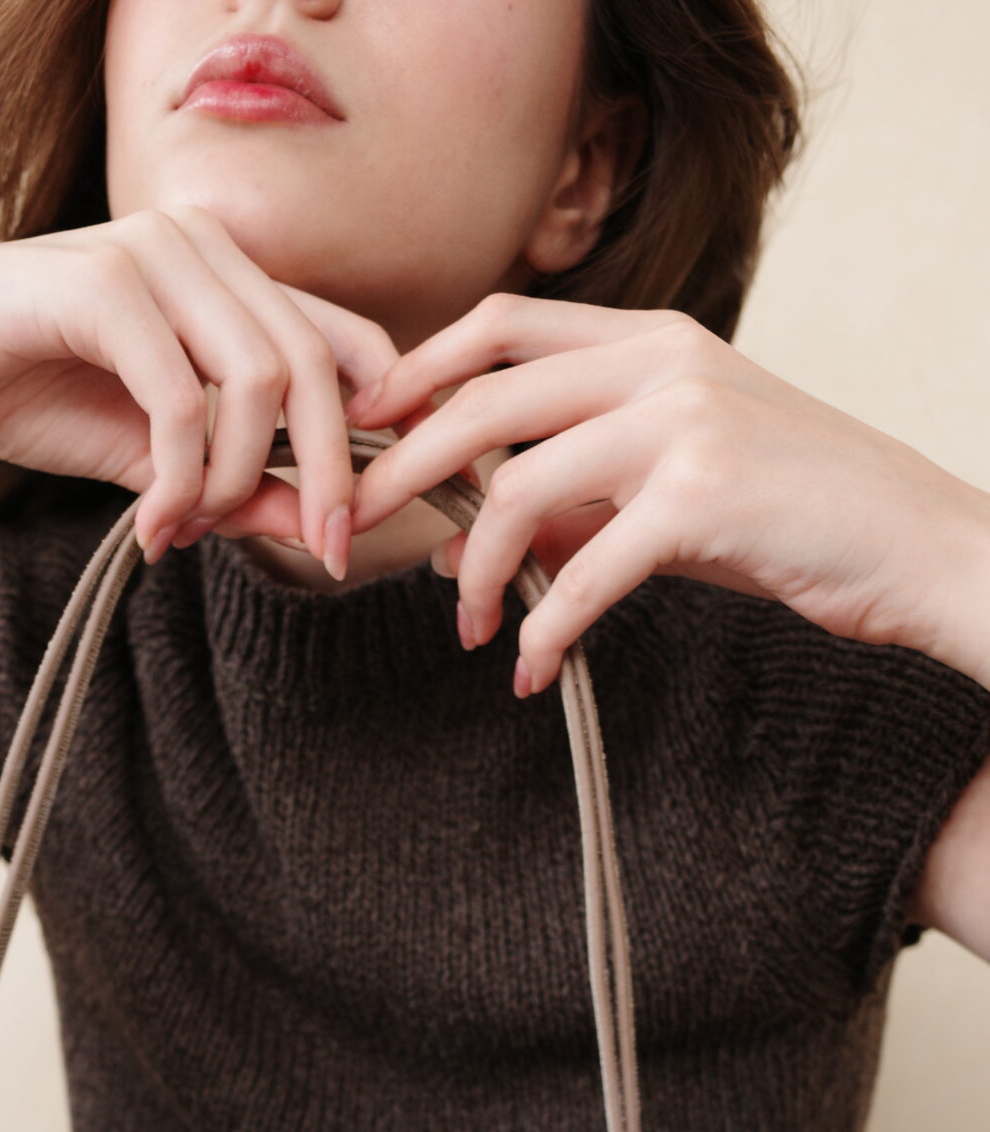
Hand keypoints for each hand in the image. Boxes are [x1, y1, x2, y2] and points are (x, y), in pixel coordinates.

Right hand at [0, 208, 398, 575]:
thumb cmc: (33, 395)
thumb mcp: (157, 460)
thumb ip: (240, 483)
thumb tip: (319, 528)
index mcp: (231, 277)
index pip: (348, 341)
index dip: (385, 423)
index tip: (370, 512)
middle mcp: (205, 249)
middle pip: (316, 366)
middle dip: (330, 473)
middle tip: (320, 551)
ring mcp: (156, 255)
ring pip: (257, 382)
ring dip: (236, 480)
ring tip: (189, 528)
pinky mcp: (105, 284)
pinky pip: (182, 400)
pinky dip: (178, 479)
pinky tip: (152, 522)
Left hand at [326, 293, 989, 696]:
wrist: (914, 544)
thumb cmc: (795, 517)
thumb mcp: (676, 486)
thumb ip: (582, 494)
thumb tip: (475, 535)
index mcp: (654, 339)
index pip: (504, 323)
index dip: (418, 368)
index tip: (366, 425)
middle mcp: (663, 362)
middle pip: (485, 398)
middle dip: (403, 469)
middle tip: (354, 531)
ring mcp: (684, 423)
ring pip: (518, 486)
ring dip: (473, 569)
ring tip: (468, 626)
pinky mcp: (703, 498)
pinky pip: (582, 572)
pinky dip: (542, 631)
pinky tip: (533, 670)